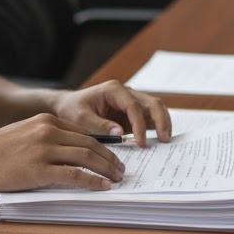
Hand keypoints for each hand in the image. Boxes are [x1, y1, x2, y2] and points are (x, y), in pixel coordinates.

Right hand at [0, 113, 130, 193]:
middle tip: (121, 168)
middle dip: (110, 157)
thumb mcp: (24, 133)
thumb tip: (68, 151)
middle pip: (90, 143)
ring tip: (117, 178)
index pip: (83, 132)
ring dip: (106, 169)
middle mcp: (48, 131)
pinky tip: (102, 187)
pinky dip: (92, 181)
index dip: (102, 144)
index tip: (112, 154)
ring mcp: (44, 149)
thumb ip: (45, 137)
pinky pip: (74, 175)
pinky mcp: (40, 169)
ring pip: (87, 157)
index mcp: (46, 121)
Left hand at [51, 79, 171, 146]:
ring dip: (163, 123)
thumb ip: (99, 125)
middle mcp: (126, 93)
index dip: (140, 125)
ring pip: (155, 109)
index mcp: (114, 90)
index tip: (141, 143)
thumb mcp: (80, 118)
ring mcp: (131, 103)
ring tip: (166, 141)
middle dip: (161, 120)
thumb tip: (121, 133)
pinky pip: (149, 119)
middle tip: (165, 139)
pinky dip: (156, 129)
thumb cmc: (72, 110)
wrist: (68, 107)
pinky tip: (160, 142)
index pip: (133, 106)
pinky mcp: (132, 114)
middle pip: (152, 103)